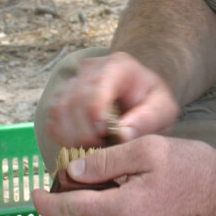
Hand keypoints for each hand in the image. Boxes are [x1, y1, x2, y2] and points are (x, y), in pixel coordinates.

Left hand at [32, 136, 215, 215]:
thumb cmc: (195, 167)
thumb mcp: (148, 150)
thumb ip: (106, 160)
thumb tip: (73, 172)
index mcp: (123, 210)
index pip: (70, 210)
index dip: (46, 202)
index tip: (33, 193)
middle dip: (64, 215)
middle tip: (67, 190)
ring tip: (88, 199)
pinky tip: (112, 210)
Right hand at [44, 52, 181, 150]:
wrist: (140, 97)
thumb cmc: (152, 104)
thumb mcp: (163, 110)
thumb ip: (147, 120)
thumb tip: (122, 134)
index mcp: (118, 65)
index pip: (96, 86)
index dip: (95, 114)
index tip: (105, 135)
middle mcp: (90, 69)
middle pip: (74, 101)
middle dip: (85, 132)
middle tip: (103, 149)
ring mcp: (73, 82)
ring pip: (59, 111)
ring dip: (73, 137)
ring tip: (95, 147)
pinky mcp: (61, 98)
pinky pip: (52, 120)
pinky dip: (63, 137)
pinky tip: (82, 145)